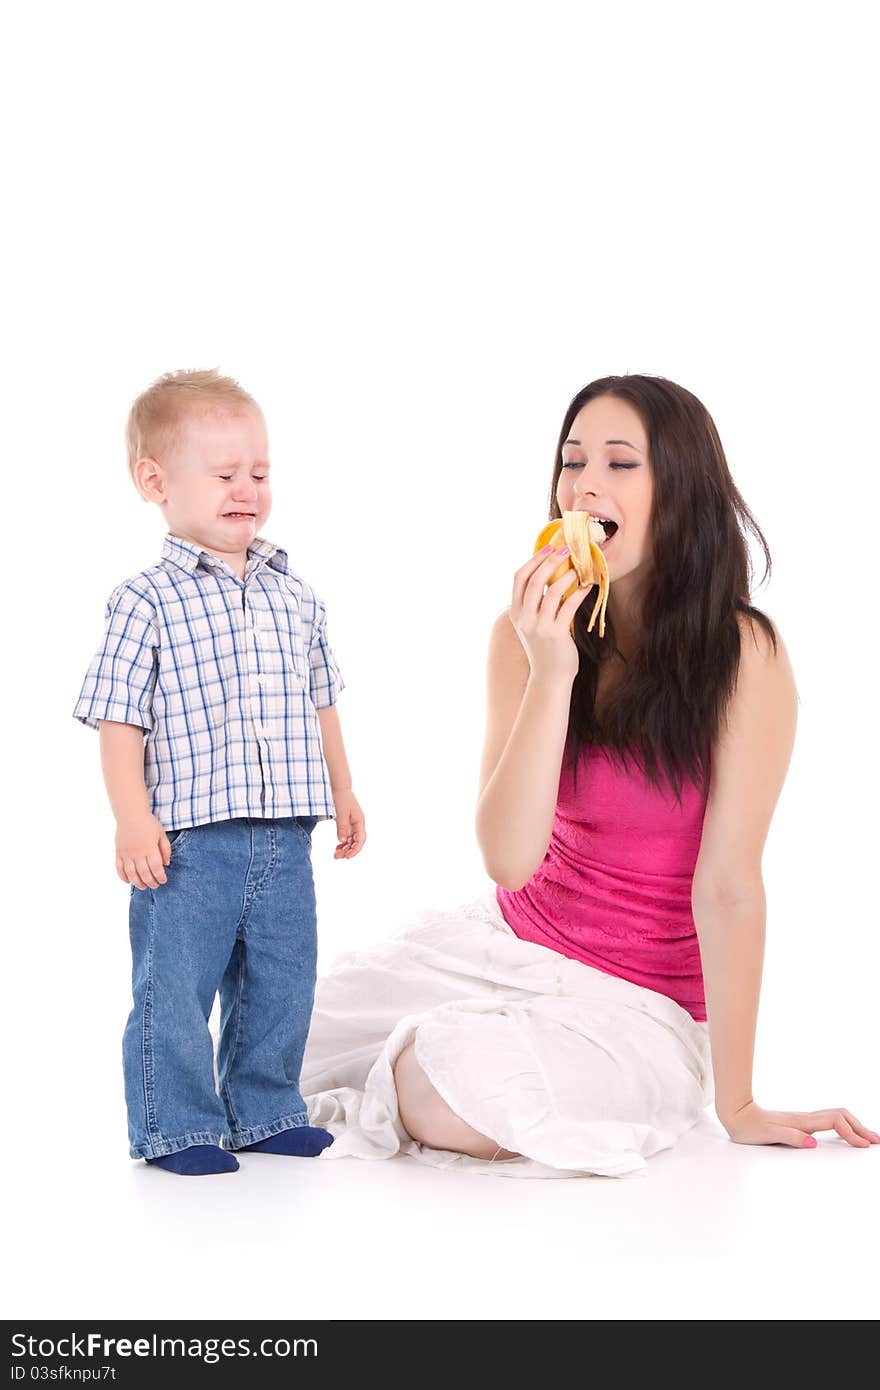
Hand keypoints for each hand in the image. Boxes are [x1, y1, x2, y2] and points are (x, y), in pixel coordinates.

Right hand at [115, 813, 170, 889]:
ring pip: (131, 874)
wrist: (130, 814)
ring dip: (138, 882)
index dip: (160, 877)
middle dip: (151, 882)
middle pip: (144, 873)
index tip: (163, 880)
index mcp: (150, 848)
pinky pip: (119, 869)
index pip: (156, 868)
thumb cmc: (148, 823)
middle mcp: (137, 853)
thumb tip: (166, 864)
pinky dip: (123, 877)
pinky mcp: (118, 853)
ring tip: (143, 886)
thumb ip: (166, 849)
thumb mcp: (161, 834)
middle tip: (155, 885)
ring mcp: (126, 854)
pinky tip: (128, 881)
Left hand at [331, 788, 364, 859]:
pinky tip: (337, 847)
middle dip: (349, 851)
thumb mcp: (341, 813)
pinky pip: (347, 836)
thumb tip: (342, 841)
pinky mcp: (347, 823)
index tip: (347, 857)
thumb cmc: (342, 798)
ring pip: (351, 840)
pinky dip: (343, 842)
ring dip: (345, 848)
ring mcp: (353, 824)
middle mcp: (358, 824)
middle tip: (338, 857)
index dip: (355, 849)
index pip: (360, 839)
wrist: (339, 788)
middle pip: (356, 842)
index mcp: (360, 821)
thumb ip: (342, 827)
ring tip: (335, 854)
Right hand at [510, 543, 593, 684]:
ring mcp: (538, 626)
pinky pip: (568, 606)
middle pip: (534, 580)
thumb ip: (535, 603)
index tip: (548, 548)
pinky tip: (588, 586)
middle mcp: (523, 618)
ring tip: (579, 568)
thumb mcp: (532, 624)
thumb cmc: (545, 648)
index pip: (519, 578)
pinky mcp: (555, 634)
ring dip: (567, 576)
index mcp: (515, 612)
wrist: (549, 677)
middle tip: (566, 550)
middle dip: (550, 561)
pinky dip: (579, 593)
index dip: (534, 560)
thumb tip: (549, 574)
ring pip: (551, 591)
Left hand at [721, 1100, 879, 1148]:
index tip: (864, 1146)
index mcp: (801, 1122)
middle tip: (876, 1141)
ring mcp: (803, 1119)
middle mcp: (805, 1118)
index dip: (852, 1133)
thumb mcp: (766, 1135)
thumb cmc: (748, 1127)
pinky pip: (828, 1121)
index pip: (835, 1122)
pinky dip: (843, 1126)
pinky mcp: (799, 1123)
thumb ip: (789, 1137)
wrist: (735, 1114)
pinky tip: (845, 1134)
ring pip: (836, 1116)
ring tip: (868, 1138)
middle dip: (860, 1127)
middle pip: (841, 1116)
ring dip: (854, 1125)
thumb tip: (812, 1144)